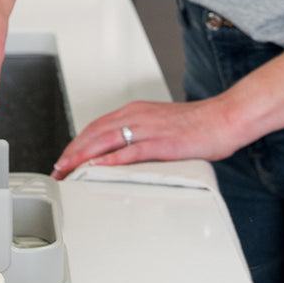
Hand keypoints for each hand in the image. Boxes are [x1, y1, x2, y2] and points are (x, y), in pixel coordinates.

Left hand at [50, 97, 249, 179]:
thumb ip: (140, 137)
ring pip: (106, 141)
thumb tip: (122, 153)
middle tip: (58, 169)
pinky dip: (111, 160)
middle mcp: (137, 117)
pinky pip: (130, 151)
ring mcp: (148, 129)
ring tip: (68, 170)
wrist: (225, 118)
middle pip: (94, 133)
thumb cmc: (198, 125)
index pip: (97, 126)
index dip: (77, 143)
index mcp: (136, 112)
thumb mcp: (160, 126)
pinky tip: (97, 169)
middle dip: (72, 151)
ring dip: (83, 156)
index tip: (65, 158)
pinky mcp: (161, 143)